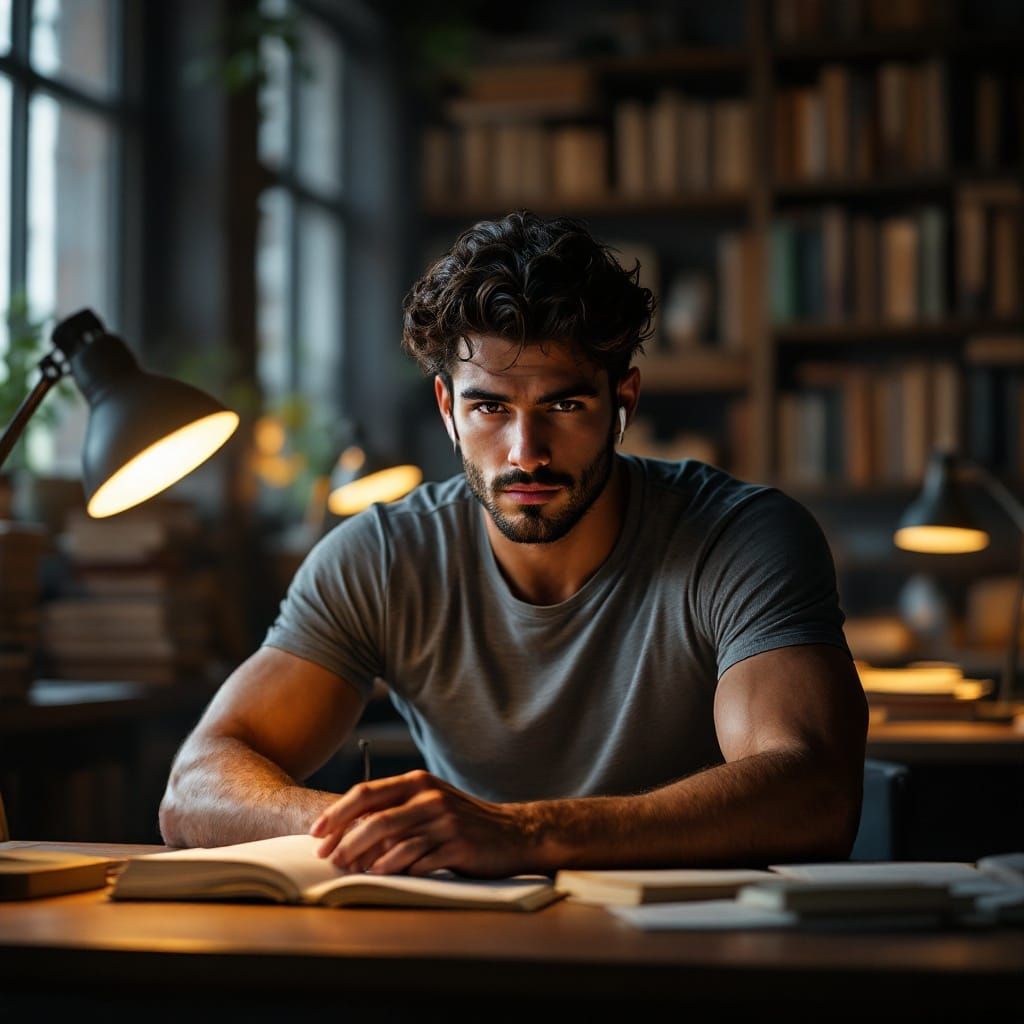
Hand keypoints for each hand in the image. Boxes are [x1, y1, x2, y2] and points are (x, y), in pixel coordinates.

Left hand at [309, 770, 537, 877]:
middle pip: (375, 817)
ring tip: (348, 871)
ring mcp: (444, 820)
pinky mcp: (457, 845)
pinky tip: (380, 876)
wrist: (512, 833)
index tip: (315, 833)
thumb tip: (348, 830)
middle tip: (327, 858)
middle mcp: (429, 796)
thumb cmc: (462, 820)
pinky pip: (417, 859)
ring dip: (365, 858)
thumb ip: (396, 808)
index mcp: (418, 781)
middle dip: (344, 840)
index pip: (367, 793)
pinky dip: (395, 869)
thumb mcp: (430, 802)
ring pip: (392, 839)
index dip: (337, 813)